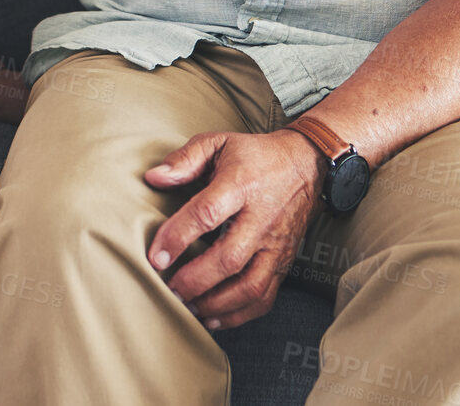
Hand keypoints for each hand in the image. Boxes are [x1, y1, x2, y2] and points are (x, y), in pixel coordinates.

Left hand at [143, 129, 326, 330]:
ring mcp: (275, 244)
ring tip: (188, 306)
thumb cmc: (255, 155)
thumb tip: (153, 177)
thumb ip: (185, 159)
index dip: (178, 237)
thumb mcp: (218, 142)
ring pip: (249, 285)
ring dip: (216, 303)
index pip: (207, 214)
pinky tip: (213, 317)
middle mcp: (261, 218)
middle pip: (228, 259)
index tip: (156, 257)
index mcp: (241, 185)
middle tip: (169, 288)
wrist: (306, 165)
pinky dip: (239, 314)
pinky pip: (265, 297)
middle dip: (195, 280)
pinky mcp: (284, 261)